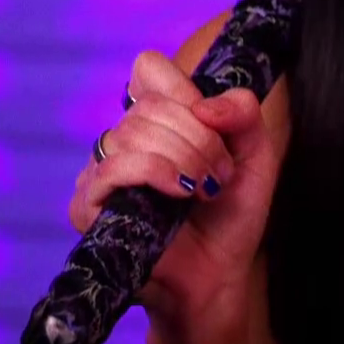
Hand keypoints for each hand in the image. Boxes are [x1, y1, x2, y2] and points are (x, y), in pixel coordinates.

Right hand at [69, 51, 277, 323]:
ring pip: (131, 133)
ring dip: (183, 158)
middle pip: (149, 106)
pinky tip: (179, 194)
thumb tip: (203, 104)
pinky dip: (153, 173)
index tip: (211, 123)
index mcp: (157, 119)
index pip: (148, 70)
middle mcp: (124, 140)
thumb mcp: (255, 155)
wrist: (219, 273)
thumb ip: (243, 114)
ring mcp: (102, 172)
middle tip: (220, 173)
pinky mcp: (88, 206)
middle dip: (198, 138)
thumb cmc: (231, 213)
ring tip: (206, 189)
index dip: (182, 89)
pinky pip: (111, 169)